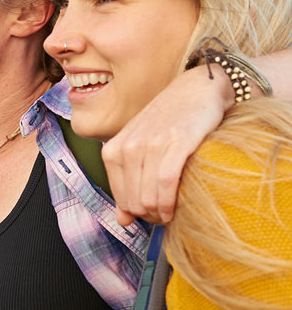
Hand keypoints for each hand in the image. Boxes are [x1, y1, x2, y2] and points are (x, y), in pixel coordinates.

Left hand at [102, 64, 232, 225]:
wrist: (196, 89)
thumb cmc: (168, 122)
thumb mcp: (139, 150)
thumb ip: (128, 184)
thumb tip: (122, 221)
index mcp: (113, 150)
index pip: (120, 198)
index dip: (137, 214)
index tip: (153, 215)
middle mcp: (127, 147)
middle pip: (134, 201)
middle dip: (150, 216)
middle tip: (165, 215)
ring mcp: (150, 144)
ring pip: (148, 197)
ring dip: (161, 213)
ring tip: (171, 212)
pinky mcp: (176, 142)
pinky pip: (166, 183)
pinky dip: (170, 202)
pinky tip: (176, 208)